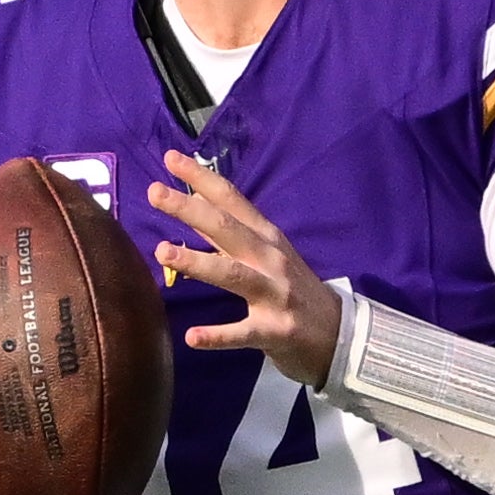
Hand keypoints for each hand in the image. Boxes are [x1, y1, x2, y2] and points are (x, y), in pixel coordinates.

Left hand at [152, 149, 339, 387]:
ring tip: (162, 251)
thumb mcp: (267, 253)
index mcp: (267, 237)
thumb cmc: (294, 290)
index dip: (201, 178)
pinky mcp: (276, 331)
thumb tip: (194, 201)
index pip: (231, 200)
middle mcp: (271, 259)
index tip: (170, 158)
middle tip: (154, 192)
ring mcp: (275, 295)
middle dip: (190, 209)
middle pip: (227, 229)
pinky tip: (192, 337)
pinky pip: (243, 332)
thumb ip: (230, 232)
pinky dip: (218, 335)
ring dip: (197, 262)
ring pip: (233, 274)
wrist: (340, 334)